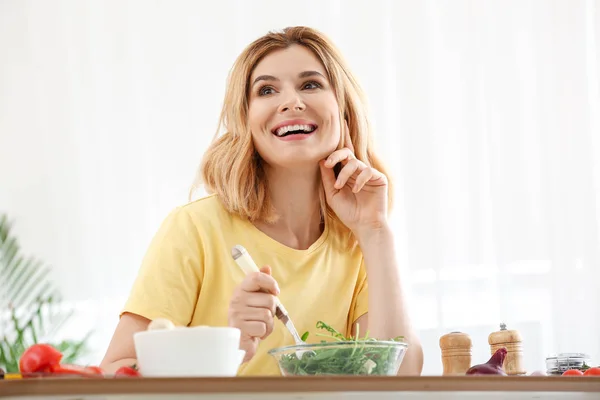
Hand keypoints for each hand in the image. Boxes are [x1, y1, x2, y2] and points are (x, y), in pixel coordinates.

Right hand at [228, 266, 278, 362]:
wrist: (241, 342)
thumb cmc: (251, 320)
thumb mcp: (257, 300)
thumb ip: (262, 284)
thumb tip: (266, 267)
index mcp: (241, 289)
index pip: (255, 277)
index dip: (270, 282)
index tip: (276, 292)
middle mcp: (237, 299)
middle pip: (269, 299)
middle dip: (272, 310)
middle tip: (263, 316)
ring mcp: (237, 313)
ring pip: (267, 314)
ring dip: (268, 324)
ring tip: (259, 326)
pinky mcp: (240, 327)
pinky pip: (263, 327)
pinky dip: (264, 333)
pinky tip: (256, 334)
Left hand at [319, 120, 387, 234]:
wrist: (364, 225)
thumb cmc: (349, 212)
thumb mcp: (333, 195)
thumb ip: (328, 178)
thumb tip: (322, 160)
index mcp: (346, 173)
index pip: (342, 153)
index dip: (342, 137)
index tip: (341, 121)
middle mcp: (358, 170)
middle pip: (346, 152)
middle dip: (335, 155)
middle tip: (328, 164)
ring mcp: (369, 173)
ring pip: (354, 162)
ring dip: (344, 174)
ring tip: (339, 187)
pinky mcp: (379, 177)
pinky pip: (366, 171)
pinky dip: (359, 180)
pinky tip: (355, 190)